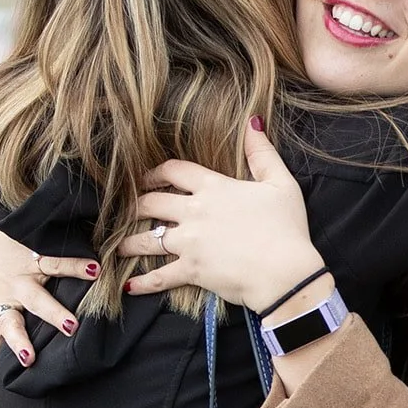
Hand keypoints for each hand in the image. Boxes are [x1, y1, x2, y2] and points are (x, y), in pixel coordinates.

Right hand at [0, 189, 97, 390]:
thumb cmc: (15, 243)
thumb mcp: (36, 236)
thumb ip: (67, 240)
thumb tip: (109, 233)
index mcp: (31, 262)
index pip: (56, 262)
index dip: (75, 265)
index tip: (96, 269)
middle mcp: (16, 284)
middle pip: (36, 300)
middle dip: (53, 313)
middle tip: (71, 326)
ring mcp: (1, 303)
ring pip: (9, 324)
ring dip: (19, 342)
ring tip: (29, 358)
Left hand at [121, 120, 327, 313]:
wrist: (285, 272)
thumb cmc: (287, 228)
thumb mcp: (281, 183)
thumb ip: (262, 152)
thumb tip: (252, 122)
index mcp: (214, 188)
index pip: (175, 171)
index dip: (157, 172)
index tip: (146, 178)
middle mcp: (195, 212)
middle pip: (152, 203)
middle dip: (136, 205)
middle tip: (128, 210)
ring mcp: (189, 243)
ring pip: (147, 239)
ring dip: (130, 243)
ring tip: (119, 247)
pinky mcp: (191, 271)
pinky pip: (160, 276)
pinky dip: (144, 282)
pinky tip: (130, 285)